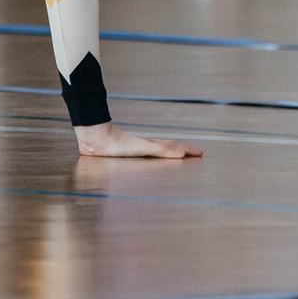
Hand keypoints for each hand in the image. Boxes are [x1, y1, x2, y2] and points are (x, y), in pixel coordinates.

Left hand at [73, 122, 200, 159]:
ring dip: (172, 152)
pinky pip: (149, 154)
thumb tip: (182, 153)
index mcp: (153, 145)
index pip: (175, 147)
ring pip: (160, 150)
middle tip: (196, 153)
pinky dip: (157, 155)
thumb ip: (162, 150)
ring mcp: (138, 149)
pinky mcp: (128, 153)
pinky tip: (151, 158)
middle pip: (170, 147)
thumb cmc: (118, 145)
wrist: (97, 140)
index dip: (188, 150)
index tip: (201, 153)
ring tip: (180, 154)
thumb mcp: (144, 147)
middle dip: (184, 150)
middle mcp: (147, 146)